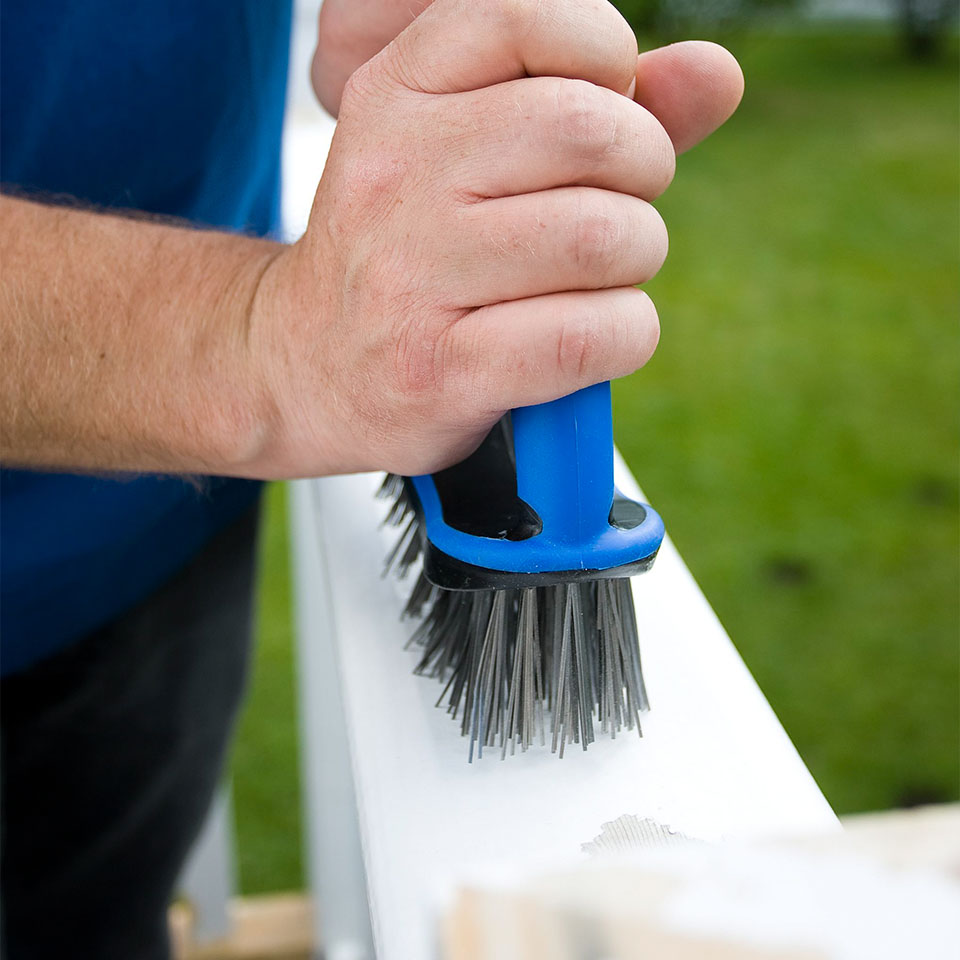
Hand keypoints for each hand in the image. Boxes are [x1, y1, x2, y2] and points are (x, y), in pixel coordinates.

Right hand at [250, 0, 742, 477]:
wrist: (305, 364)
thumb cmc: (408, 255)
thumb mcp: (467, 152)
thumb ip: (595, 103)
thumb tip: (717, 74)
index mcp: (397, 95)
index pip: (540, 16)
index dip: (609, 67)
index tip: (596, 116)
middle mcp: (396, 175)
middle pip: (594, 133)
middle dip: (641, 175)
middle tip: (609, 211)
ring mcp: (413, 277)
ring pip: (606, 239)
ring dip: (633, 264)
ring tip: (591, 280)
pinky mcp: (444, 370)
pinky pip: (595, 335)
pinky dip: (624, 337)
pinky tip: (590, 338)